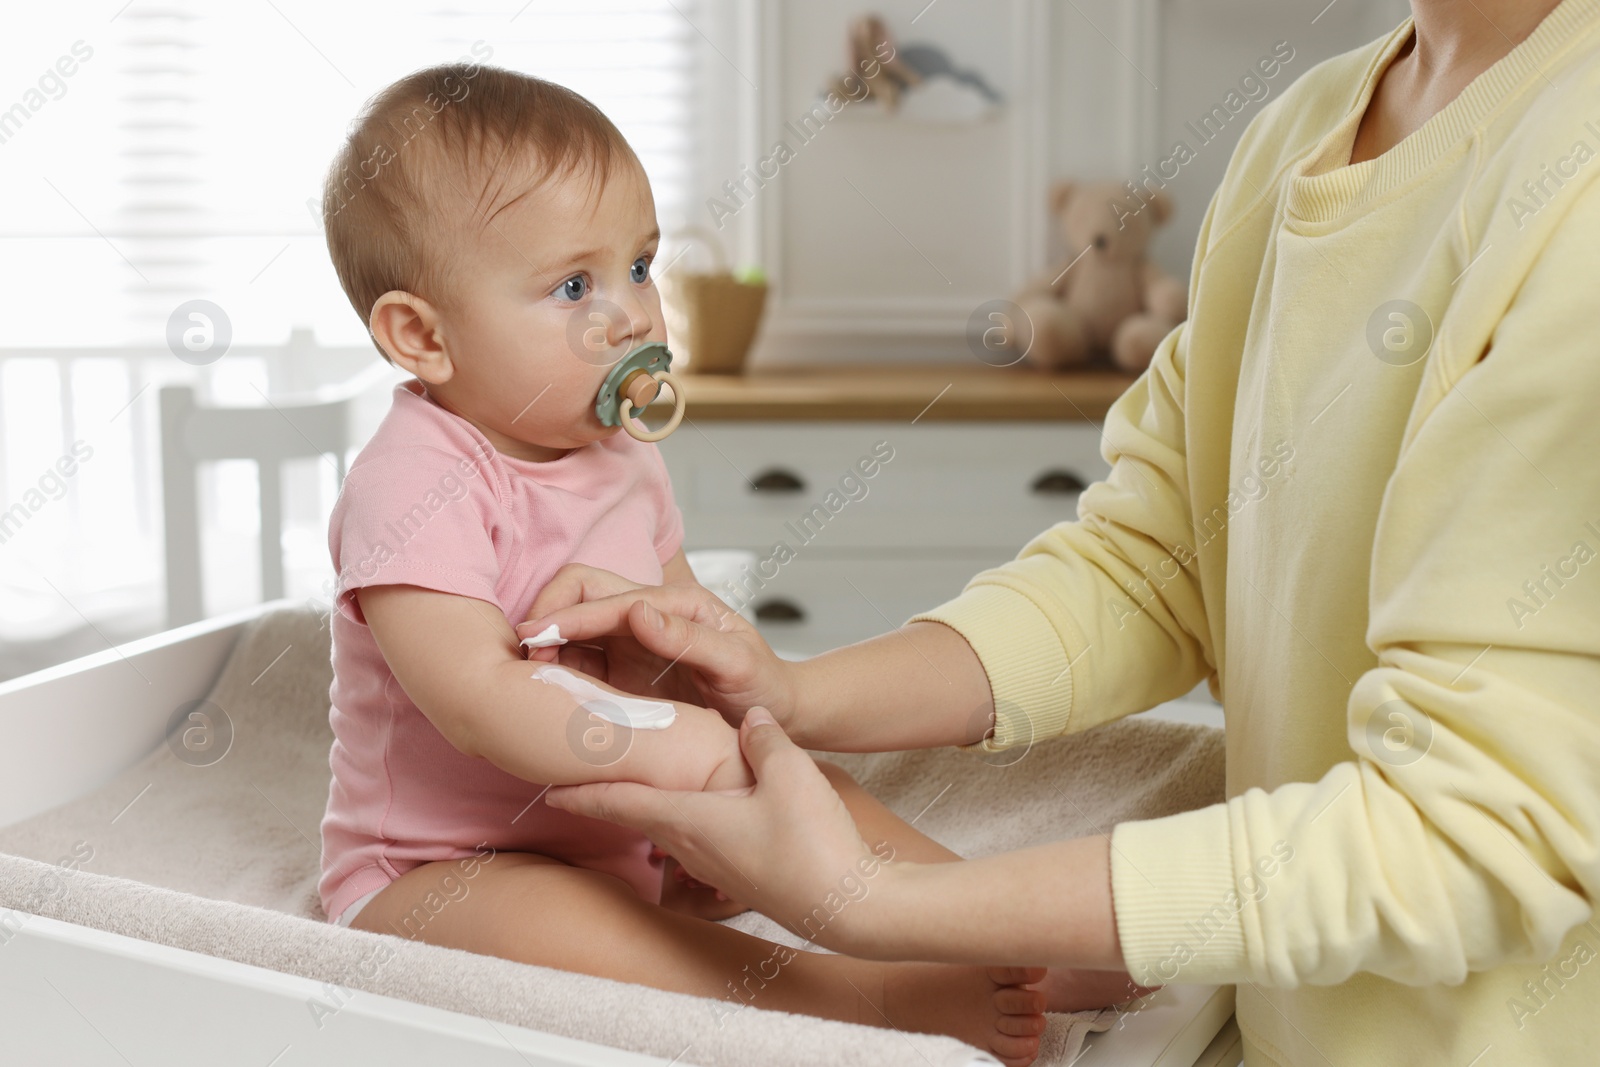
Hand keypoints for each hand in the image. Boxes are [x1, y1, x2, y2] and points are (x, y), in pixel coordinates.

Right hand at [516, 564, 796, 727]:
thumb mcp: (736, 663)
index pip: (607, 597)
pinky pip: (581, 662)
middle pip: (580, 596)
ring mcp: (634, 641)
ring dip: (547, 647)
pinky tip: (547, 694)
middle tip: (523, 657)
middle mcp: (649, 615)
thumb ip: (689, 637)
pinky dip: (558, 673)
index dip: (568, 617)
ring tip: (526, 678)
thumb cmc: (763, 686)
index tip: (534, 639)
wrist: (776, 716)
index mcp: (675, 604)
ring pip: (574, 630)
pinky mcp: (625, 670)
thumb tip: (637, 611)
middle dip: (547, 618)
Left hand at [547, 708, 889, 953]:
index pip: (620, 802)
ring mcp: (717, 866)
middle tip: (587, 775)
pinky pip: (700, 841)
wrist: (849, 906)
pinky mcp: (742, 875)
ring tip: (642, 786)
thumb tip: (751, 718)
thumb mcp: (789, 774)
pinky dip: (687, 820)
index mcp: (690, 820)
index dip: (582, 792)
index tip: (548, 788)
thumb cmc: (814, 846)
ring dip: (650, 808)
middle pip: (639, 815)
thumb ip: (765, 740)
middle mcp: (693, 846)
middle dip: (610, 796)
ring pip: (670, 829)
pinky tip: (706, 810)